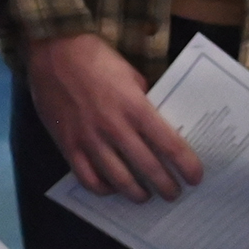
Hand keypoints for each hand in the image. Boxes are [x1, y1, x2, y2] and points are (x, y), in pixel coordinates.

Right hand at [24, 31, 200, 201]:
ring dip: (137, 194)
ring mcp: (89, 139)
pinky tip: (112, 188)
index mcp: (134, 107)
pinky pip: (88, 178)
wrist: (53, 51)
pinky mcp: (68, 145)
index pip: (169, 145)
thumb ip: (143, 101)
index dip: (186, 166)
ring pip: (119, 180)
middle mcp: (114, 127)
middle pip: (148, 168)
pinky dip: (103, 189)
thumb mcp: (130, 74)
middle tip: (174, 194)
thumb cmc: (95, 57)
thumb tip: (155, 122)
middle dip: (166, 186)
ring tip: (146, 197)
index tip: (195, 177)